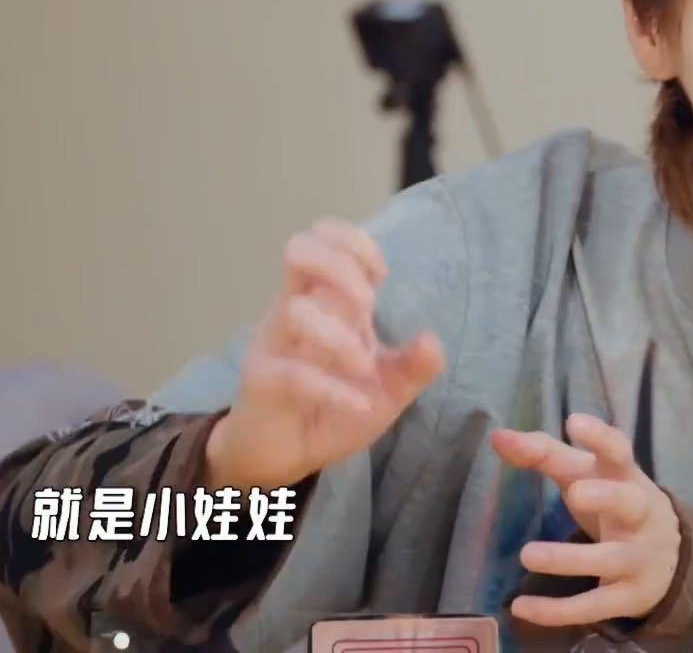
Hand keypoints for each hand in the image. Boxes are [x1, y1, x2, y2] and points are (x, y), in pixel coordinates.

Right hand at [204, 218, 444, 489]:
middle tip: (368, 306)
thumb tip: (431, 339)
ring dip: (339, 337)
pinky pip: (292, 373)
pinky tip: (360, 405)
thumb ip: (414, 366)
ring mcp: (273, 343)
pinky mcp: (261, 381)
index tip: (382, 276)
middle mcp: (293, 310)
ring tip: (364, 367)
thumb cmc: (333, 409)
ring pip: (294, 310)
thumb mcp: (387, 390)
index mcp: (323, 300)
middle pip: (298, 250)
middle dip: (340, 266)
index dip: (353, 242)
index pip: (323, 237)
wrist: (287, 456)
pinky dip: (333, 389)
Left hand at [490, 413, 680, 628]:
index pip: (620, 451)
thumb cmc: (613, 502)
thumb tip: (497, 436)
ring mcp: (638, 557)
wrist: (667, 558)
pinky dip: (558, 610)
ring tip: (528, 555)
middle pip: (631, 501)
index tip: (574, 422)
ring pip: (611, 559)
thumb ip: (544, 454)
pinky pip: (595, 605)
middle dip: (607, 497)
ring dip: (570, 559)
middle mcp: (639, 514)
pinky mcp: (629, 596)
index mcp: (627, 477)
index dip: (600, 437)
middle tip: (575, 493)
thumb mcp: (587, 475)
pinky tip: (522, 608)